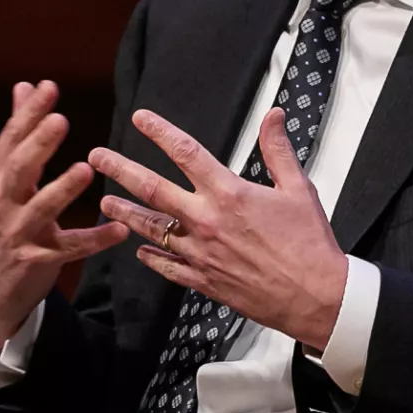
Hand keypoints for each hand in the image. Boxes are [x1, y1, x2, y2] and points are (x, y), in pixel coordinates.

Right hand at [0, 80, 130, 348]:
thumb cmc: (0, 220)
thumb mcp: (1, 179)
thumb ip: (18, 134)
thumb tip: (24, 86)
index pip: (11, 140)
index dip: (28, 113)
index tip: (49, 86)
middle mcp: (1, 203)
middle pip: (19, 170)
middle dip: (38, 145)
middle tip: (60, 119)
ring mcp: (18, 233)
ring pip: (40, 210)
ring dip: (62, 190)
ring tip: (85, 168)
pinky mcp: (37, 261)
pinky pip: (68, 249)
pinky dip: (94, 240)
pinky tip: (119, 231)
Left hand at [89, 108, 350, 351]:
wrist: (315, 296)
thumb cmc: (309, 243)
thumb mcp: (299, 189)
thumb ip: (278, 150)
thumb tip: (274, 116)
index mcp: (229, 193)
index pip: (186, 153)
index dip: (160, 132)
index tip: (139, 119)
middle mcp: (207, 221)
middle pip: (153, 190)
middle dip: (121, 170)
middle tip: (96, 157)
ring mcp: (201, 253)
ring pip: (152, 230)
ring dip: (125, 214)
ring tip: (104, 203)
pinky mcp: (204, 281)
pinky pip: (168, 267)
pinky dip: (151, 258)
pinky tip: (139, 251)